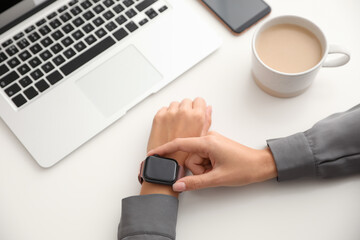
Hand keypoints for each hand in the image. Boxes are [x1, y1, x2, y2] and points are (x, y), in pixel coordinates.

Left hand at [147, 98, 211, 164]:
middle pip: (187, 101)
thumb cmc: (184, 155)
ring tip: (176, 125)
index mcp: (197, 117)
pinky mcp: (159, 117)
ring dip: (176, 111)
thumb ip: (206, 120)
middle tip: (185, 122)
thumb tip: (208, 109)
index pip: (199, 100)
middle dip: (186, 109)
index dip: (198, 107)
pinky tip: (168, 126)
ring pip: (175, 104)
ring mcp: (170, 114)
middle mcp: (184, 112)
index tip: (195, 113)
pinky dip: (166, 115)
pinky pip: (164, 109)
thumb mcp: (202, 138)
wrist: (166, 162)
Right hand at [148, 131, 277, 191]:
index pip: (180, 144)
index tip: (152, 154)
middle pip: (189, 156)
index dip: (164, 150)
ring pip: (196, 158)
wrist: (261, 165)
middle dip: (197, 169)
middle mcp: (208, 138)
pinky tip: (217, 168)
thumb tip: (178, 185)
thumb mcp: (217, 178)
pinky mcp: (214, 146)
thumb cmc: (245, 167)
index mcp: (208, 141)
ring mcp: (211, 142)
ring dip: (203, 169)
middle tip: (211, 173)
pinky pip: (202, 156)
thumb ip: (195, 182)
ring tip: (217, 171)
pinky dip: (206, 165)